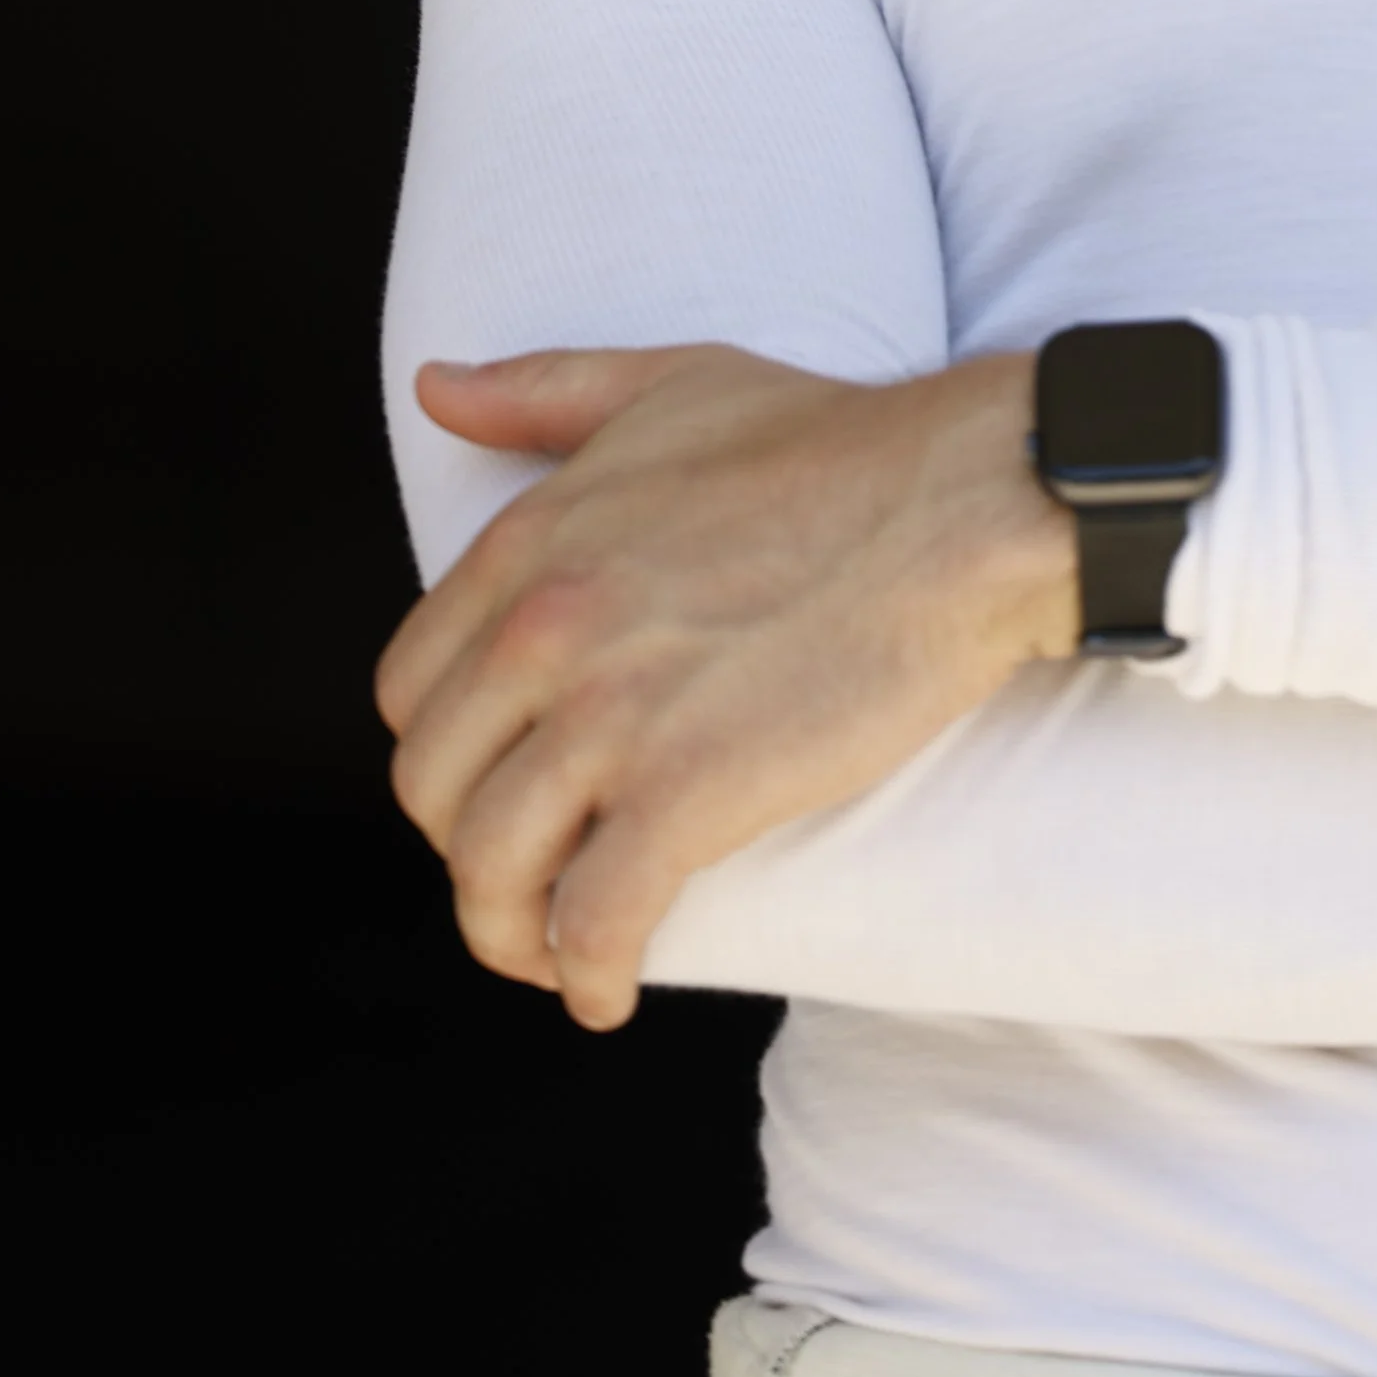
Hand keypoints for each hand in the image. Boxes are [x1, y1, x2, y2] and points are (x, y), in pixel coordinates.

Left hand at [375, 343, 1074, 1027]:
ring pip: (489, 867)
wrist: (965, 503)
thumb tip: (433, 388)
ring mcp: (611, 717)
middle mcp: (545, 629)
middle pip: (434, 788)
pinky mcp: (689, 795)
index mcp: (533, 541)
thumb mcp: (672, 385)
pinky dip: (587, 974)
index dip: (445, 753)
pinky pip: (592, 921)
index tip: (492, 783)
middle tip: (527, 873)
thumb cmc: (838, 441)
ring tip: (553, 952)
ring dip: (506, 931)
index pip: (411, 688)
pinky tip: (608, 991)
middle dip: (466, 847)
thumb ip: (543, 393)